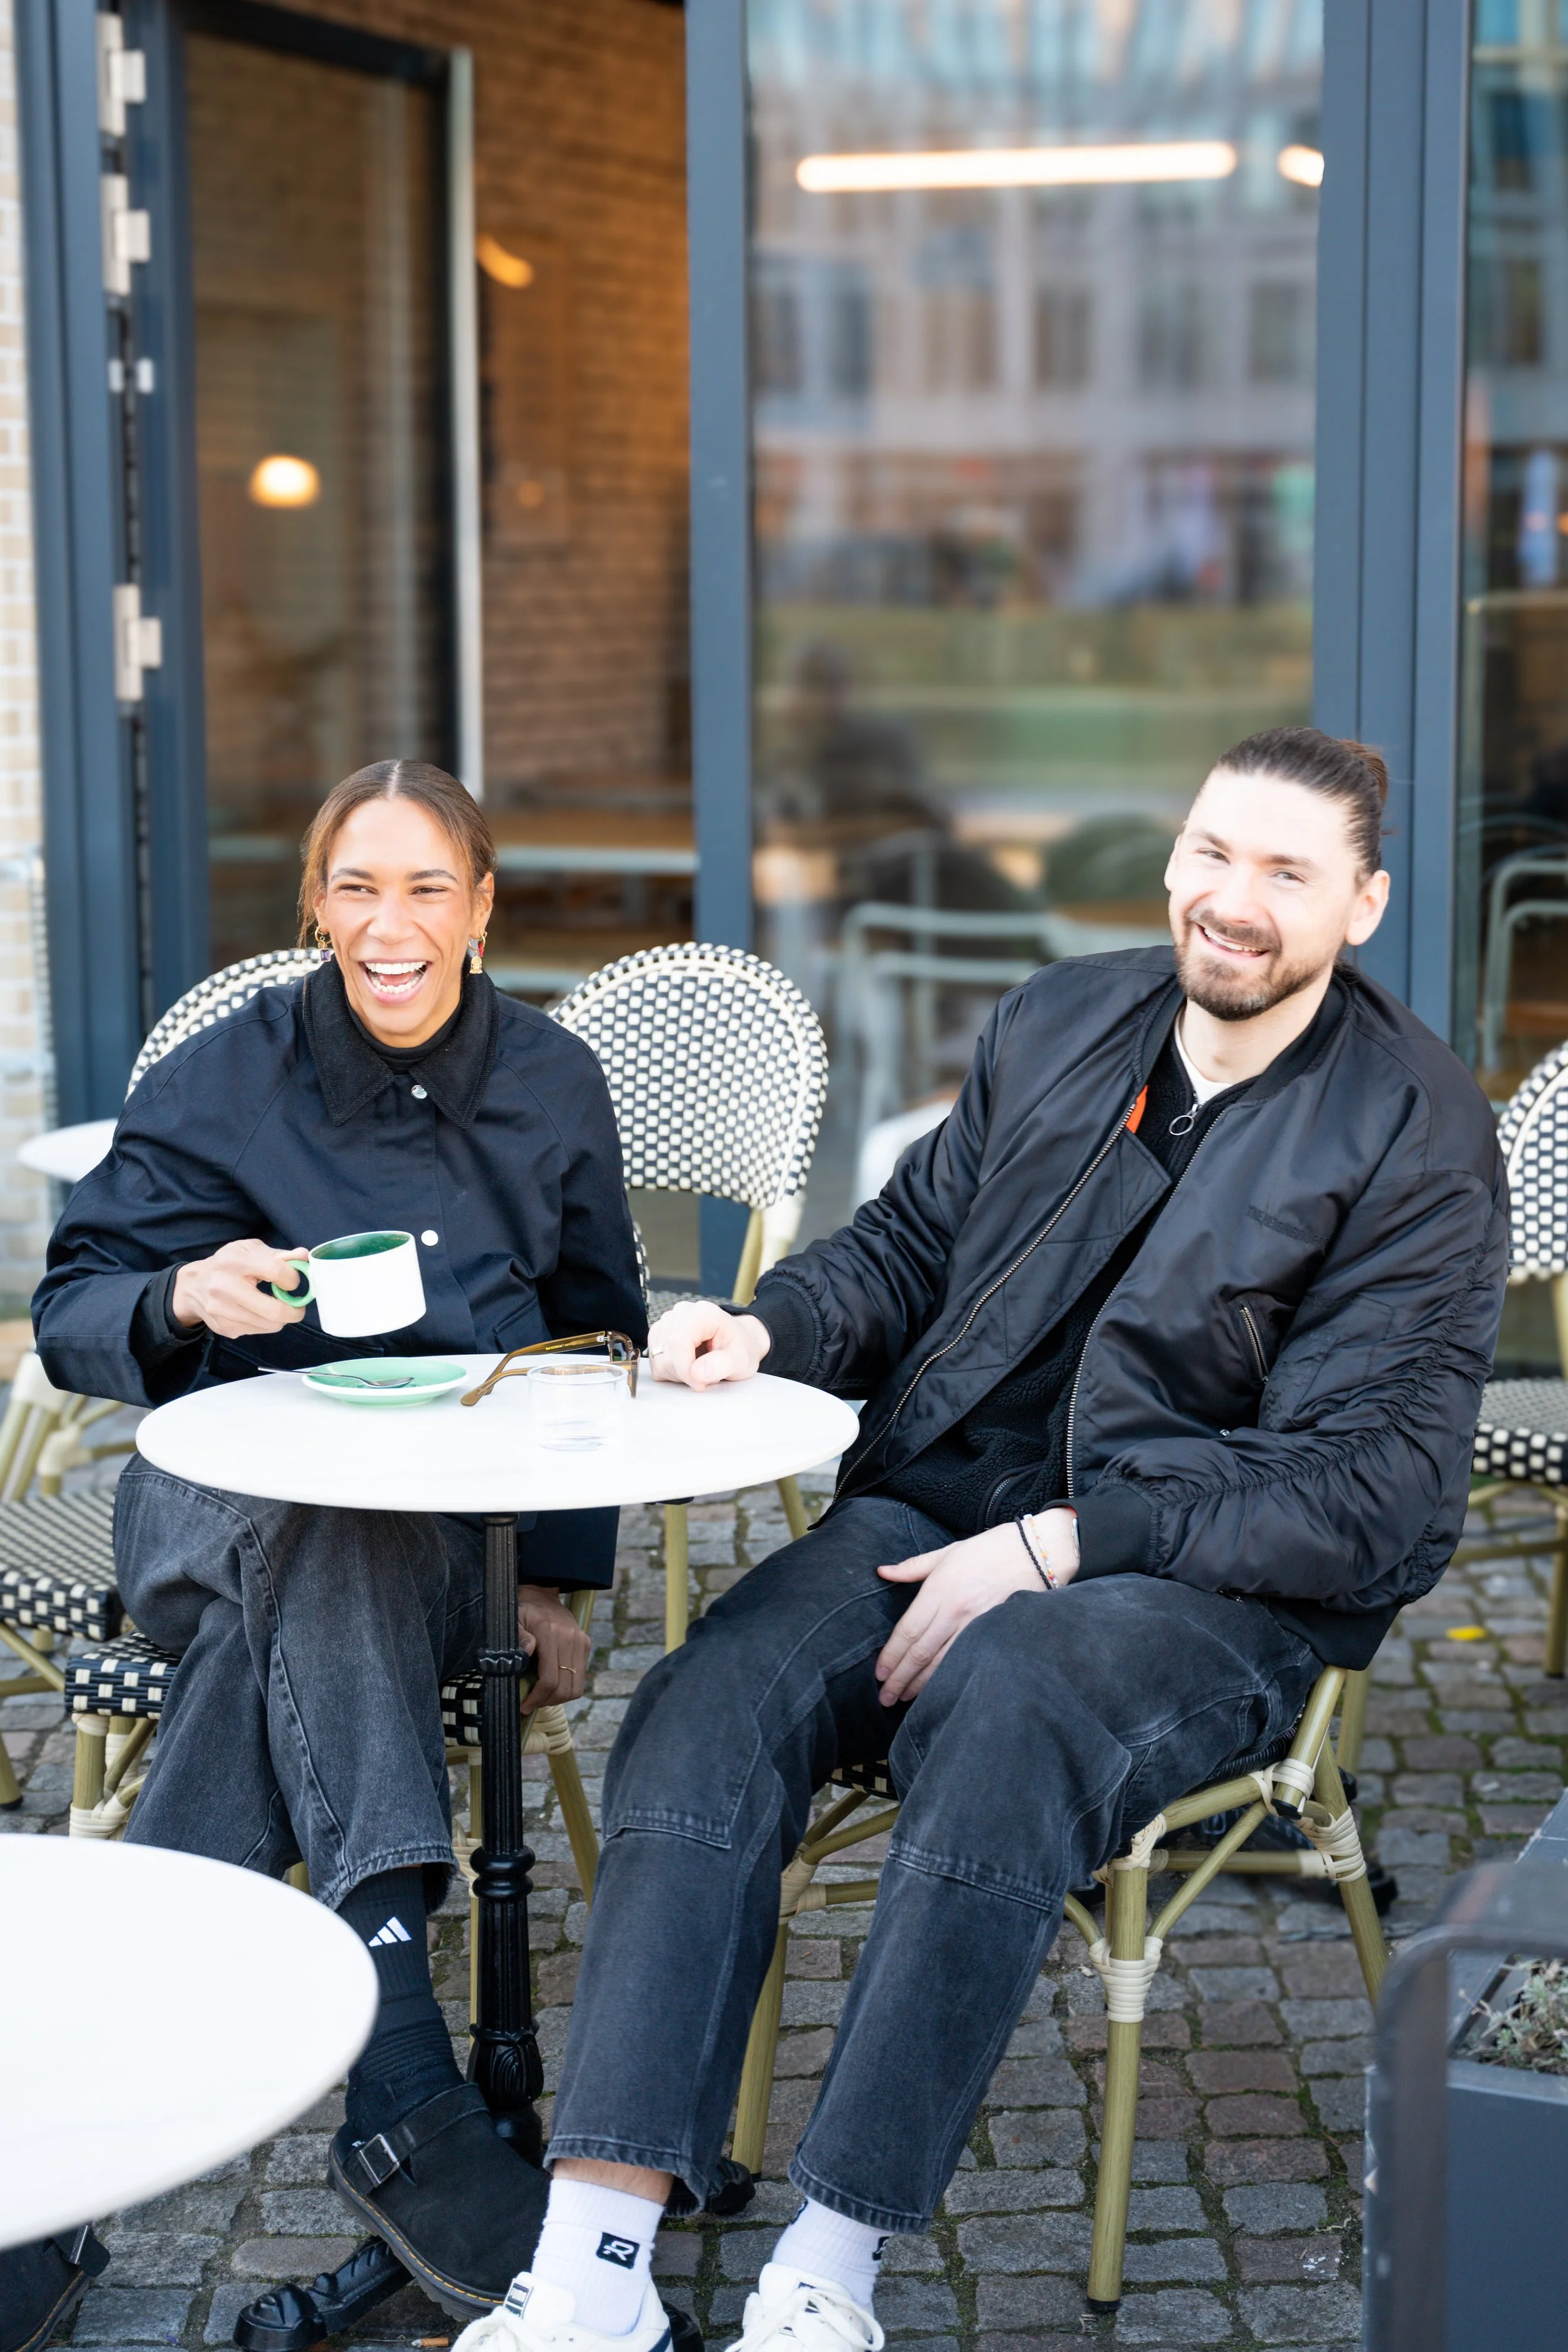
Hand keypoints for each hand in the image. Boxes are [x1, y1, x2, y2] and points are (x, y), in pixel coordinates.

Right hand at [171, 1240, 310, 1339]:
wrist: (193, 1286)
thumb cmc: (228, 1264)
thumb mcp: (249, 1250)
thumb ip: (279, 1255)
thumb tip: (303, 1256)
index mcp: (235, 1261)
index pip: (277, 1272)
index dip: (293, 1279)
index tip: (292, 1282)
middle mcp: (225, 1287)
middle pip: (275, 1310)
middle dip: (295, 1311)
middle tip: (298, 1307)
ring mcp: (223, 1311)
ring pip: (270, 1325)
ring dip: (280, 1318)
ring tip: (275, 1306)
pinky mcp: (224, 1328)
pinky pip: (258, 1331)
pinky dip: (264, 1323)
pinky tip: (256, 1312)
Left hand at [517, 1585, 591, 1713]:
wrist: (542, 1594)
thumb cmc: (522, 1610)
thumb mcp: (513, 1620)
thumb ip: (518, 1636)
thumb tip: (528, 1651)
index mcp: (550, 1633)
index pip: (550, 1679)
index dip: (538, 1697)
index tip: (525, 1706)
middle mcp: (570, 1639)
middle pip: (565, 1687)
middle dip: (547, 1701)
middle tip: (532, 1704)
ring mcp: (581, 1642)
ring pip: (576, 1687)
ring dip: (559, 1698)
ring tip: (543, 1697)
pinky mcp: (586, 1644)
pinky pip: (580, 1677)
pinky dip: (567, 1687)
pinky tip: (552, 1685)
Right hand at [647, 1298, 769, 1388]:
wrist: (738, 1341)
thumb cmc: (739, 1346)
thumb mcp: (741, 1358)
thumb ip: (722, 1365)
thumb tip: (697, 1374)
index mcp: (701, 1313)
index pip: (677, 1341)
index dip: (685, 1368)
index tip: (700, 1384)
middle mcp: (679, 1313)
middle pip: (666, 1353)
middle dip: (684, 1373)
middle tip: (706, 1375)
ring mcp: (666, 1323)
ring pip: (658, 1360)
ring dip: (678, 1373)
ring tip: (699, 1368)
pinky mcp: (658, 1336)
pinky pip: (655, 1363)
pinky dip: (671, 1371)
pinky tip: (688, 1365)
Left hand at [874, 1514, 1075, 1706]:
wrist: (1036, 1552)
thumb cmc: (989, 1549)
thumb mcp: (947, 1552)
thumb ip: (912, 1567)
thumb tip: (882, 1572)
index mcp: (940, 1588)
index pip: (908, 1630)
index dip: (891, 1655)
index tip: (879, 1673)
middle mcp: (955, 1609)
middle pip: (921, 1651)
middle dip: (900, 1677)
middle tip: (885, 1698)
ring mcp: (976, 1624)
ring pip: (942, 1662)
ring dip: (921, 1684)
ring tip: (904, 1698)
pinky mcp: (994, 1632)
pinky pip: (966, 1660)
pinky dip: (948, 1678)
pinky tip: (938, 1691)